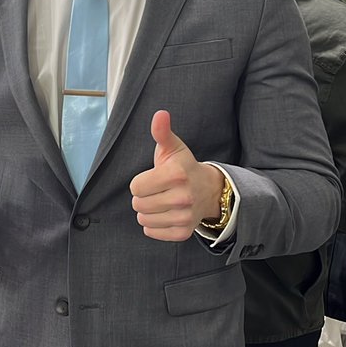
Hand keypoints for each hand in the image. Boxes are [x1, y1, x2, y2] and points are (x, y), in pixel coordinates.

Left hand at [129, 110, 224, 241]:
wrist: (209, 190)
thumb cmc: (184, 167)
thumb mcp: (173, 148)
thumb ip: (162, 132)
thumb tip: (160, 114)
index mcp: (176, 175)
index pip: (136, 187)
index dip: (140, 182)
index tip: (152, 178)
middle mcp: (182, 197)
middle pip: (138, 204)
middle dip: (143, 197)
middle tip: (156, 190)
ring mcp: (184, 216)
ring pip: (143, 219)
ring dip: (147, 211)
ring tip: (160, 201)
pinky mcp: (183, 232)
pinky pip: (152, 232)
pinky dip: (153, 225)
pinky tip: (164, 214)